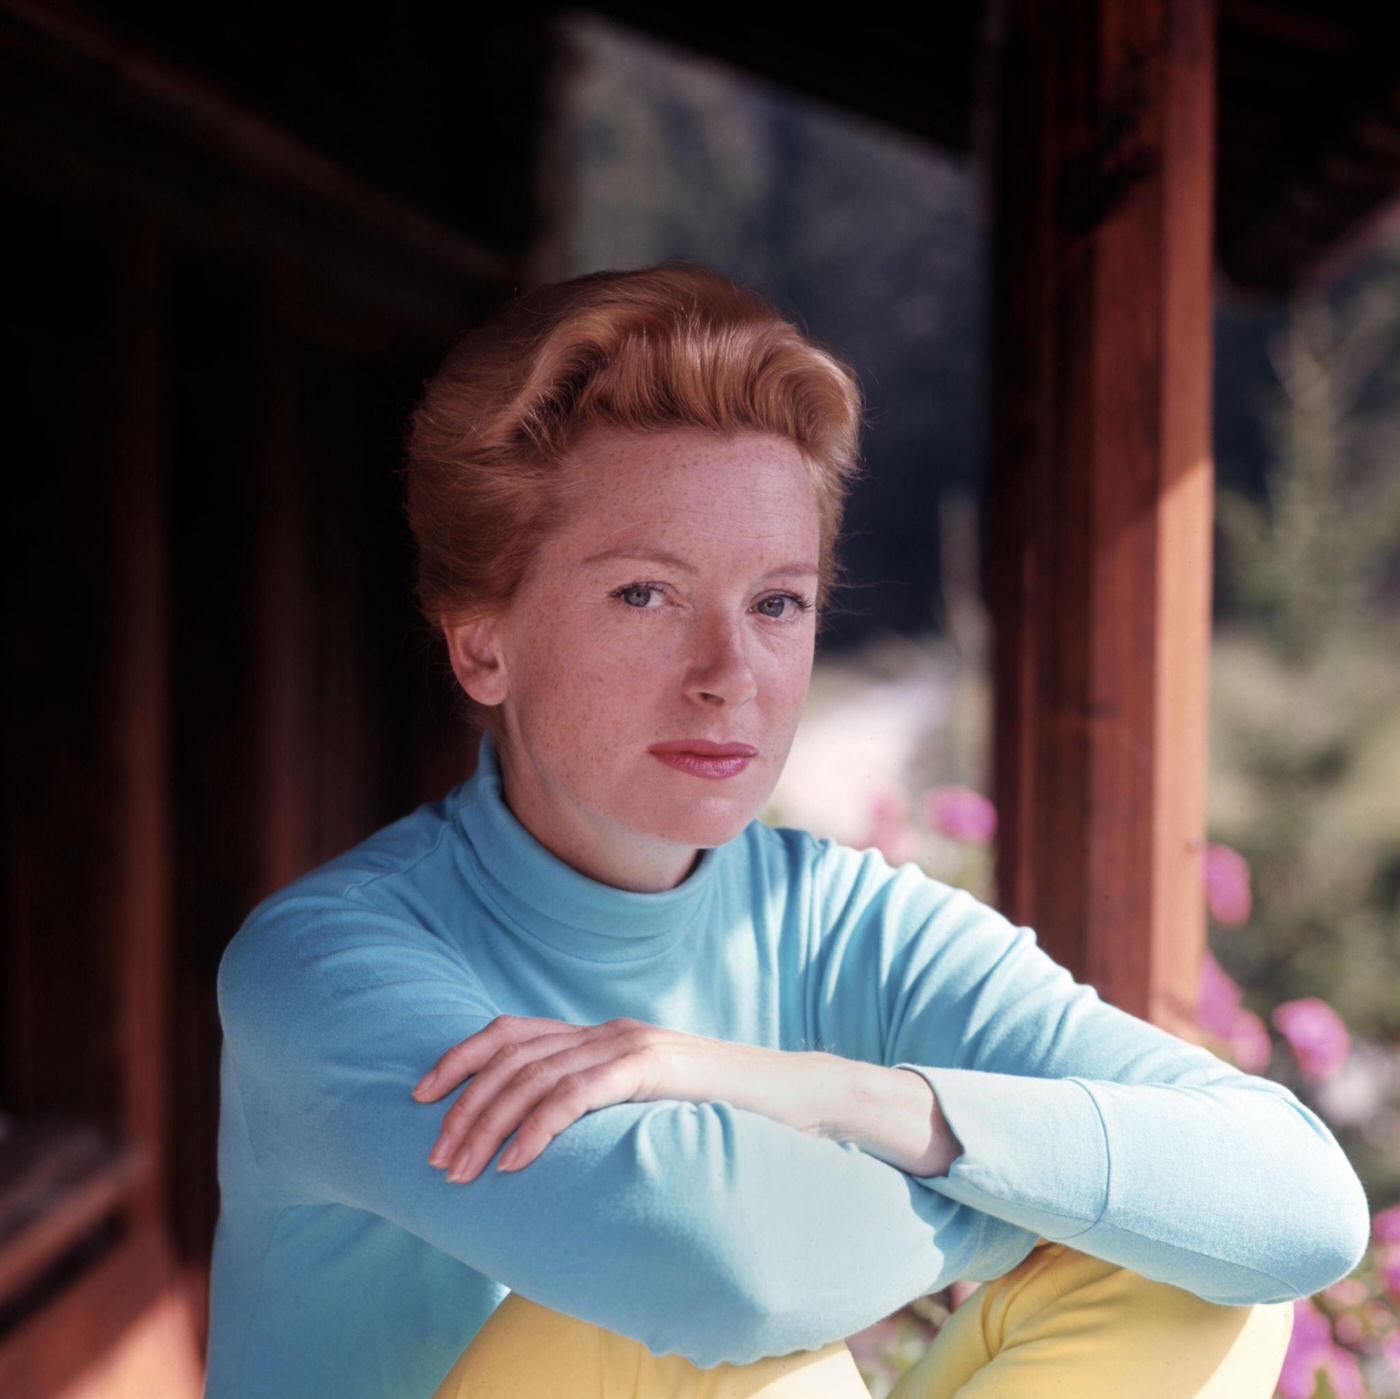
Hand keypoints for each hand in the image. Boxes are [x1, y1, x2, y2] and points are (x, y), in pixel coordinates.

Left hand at [411, 1014, 837, 1182]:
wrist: (794, 1098)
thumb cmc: (722, 1112)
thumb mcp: (648, 1105)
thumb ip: (602, 1106)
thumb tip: (547, 1142)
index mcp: (601, 1036)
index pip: (511, 1031)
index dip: (460, 1058)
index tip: (420, 1095)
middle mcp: (608, 1031)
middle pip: (511, 1056)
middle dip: (463, 1106)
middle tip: (436, 1158)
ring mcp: (630, 1045)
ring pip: (535, 1076)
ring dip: (488, 1125)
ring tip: (461, 1171)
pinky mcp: (651, 1068)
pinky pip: (578, 1093)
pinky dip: (538, 1126)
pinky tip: (515, 1161)